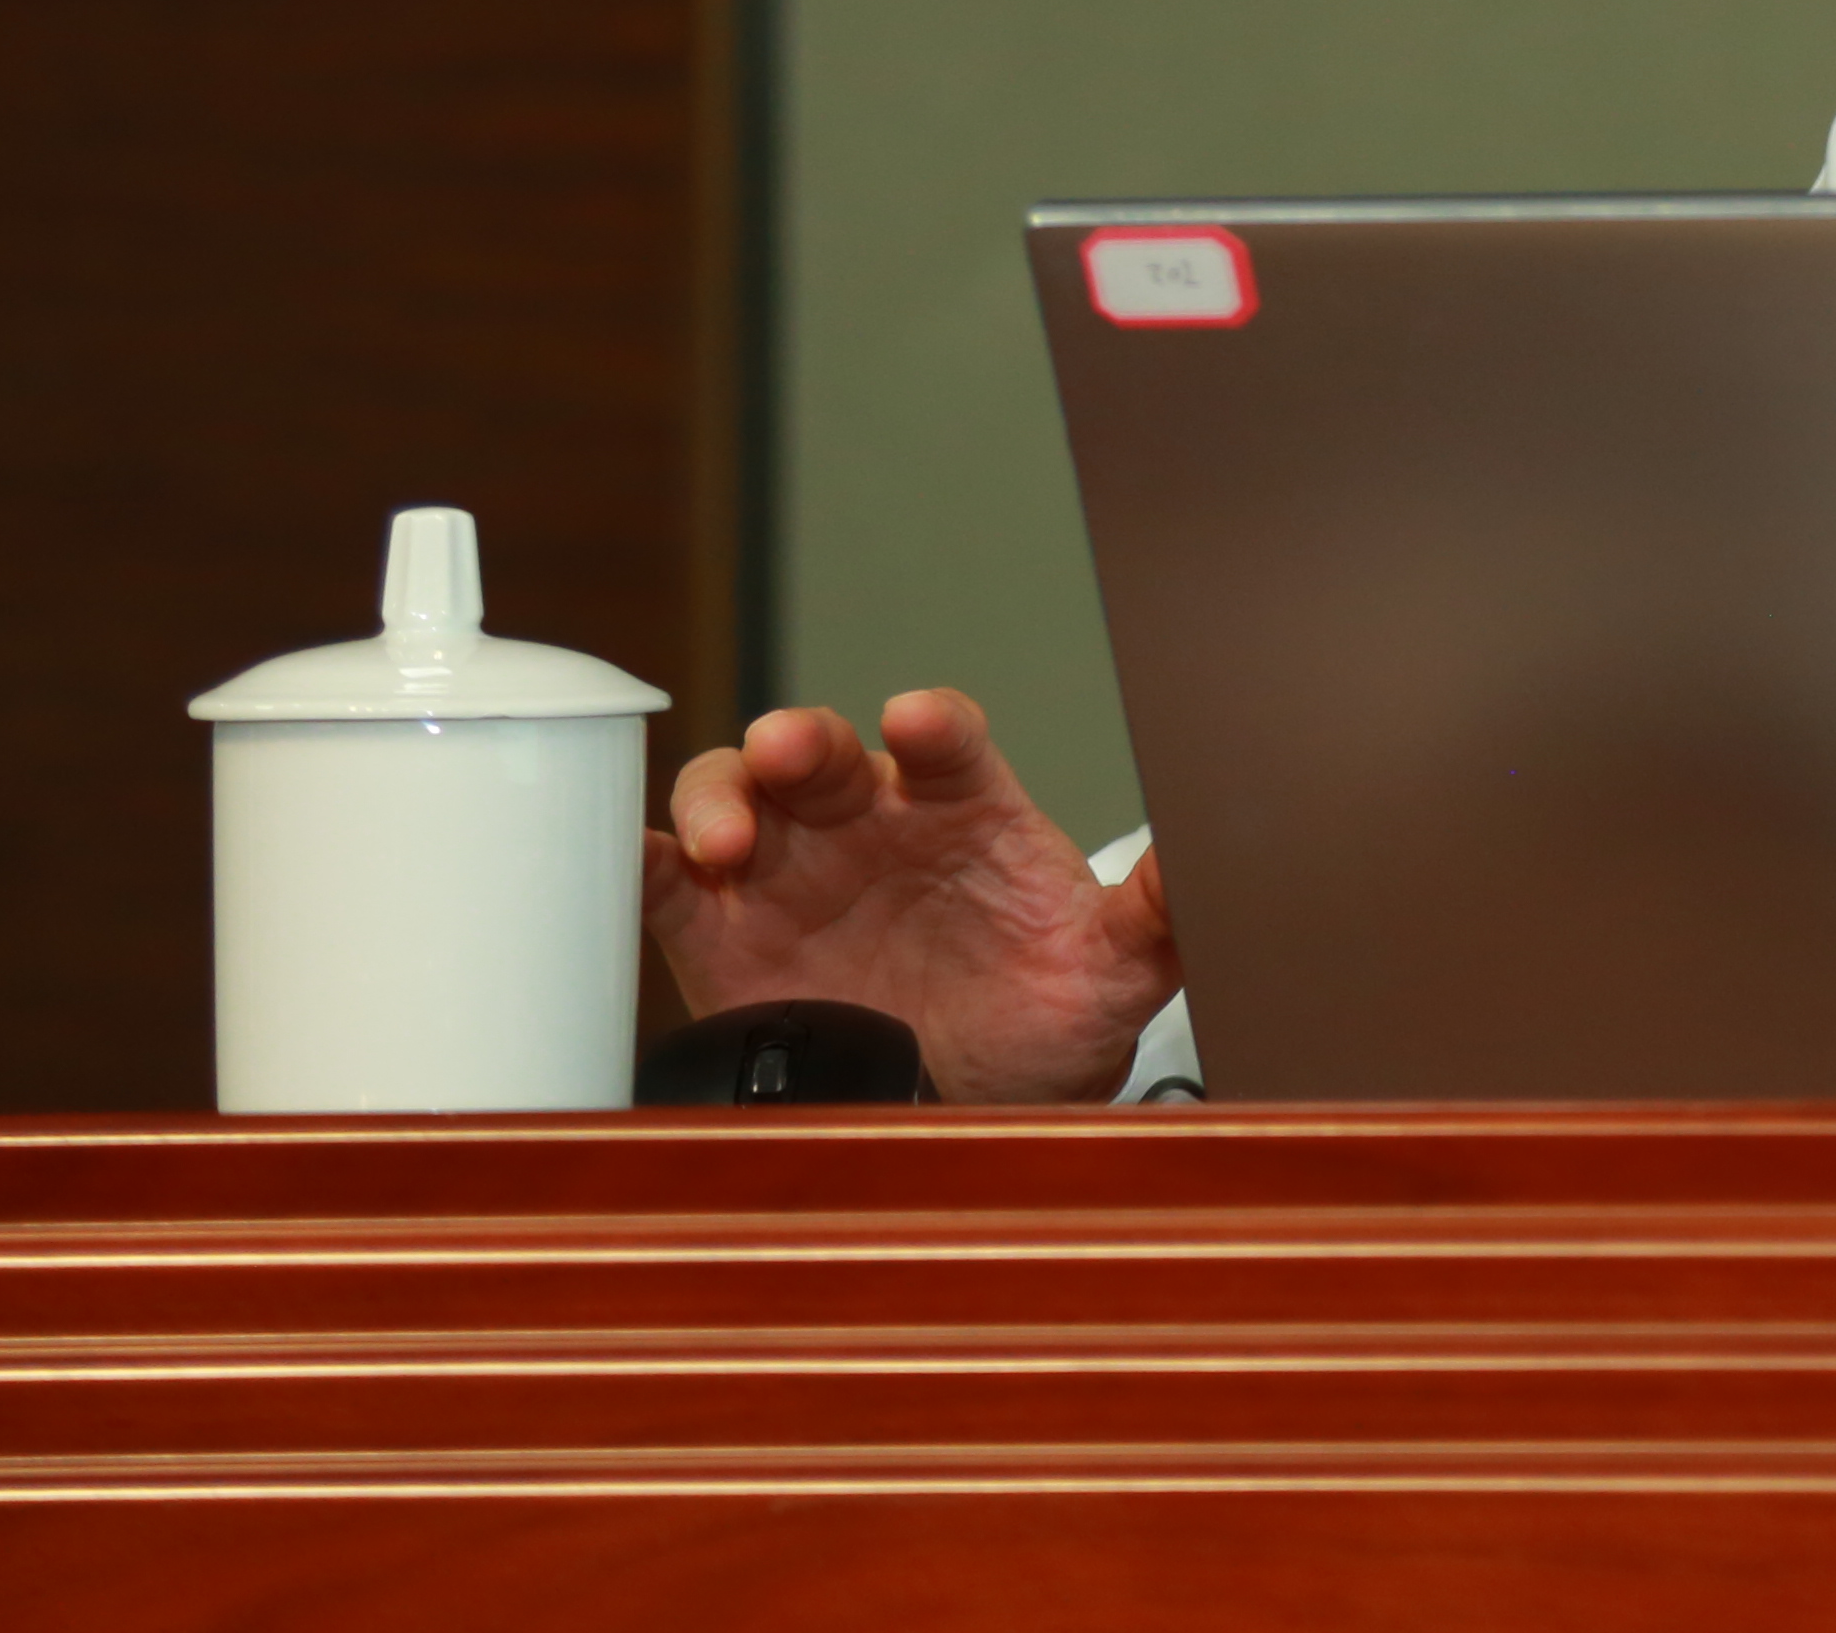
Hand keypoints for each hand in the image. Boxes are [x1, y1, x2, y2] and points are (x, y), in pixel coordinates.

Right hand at [645, 690, 1181, 1105]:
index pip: (951, 743)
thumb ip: (1161, 912)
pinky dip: (635, 862)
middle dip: (805, 740)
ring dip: (721, 798)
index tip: (923, 724)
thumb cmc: (1048, 1017)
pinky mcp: (722, 934)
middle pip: (829, 754)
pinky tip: (626, 861)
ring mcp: (794, 873)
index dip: (935, 724)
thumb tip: (1209, 865)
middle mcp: (874, 825)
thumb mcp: (1116, 968)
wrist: (980, 1111)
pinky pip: (664, 883)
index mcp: (969, 811)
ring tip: (725, 840)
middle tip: (795, 754)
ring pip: (739, 796)